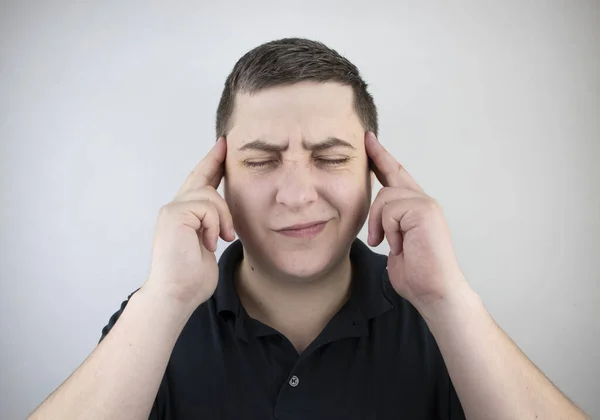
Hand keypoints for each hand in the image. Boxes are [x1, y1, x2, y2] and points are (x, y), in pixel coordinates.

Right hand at [142, 137, 235, 308]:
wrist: (176, 295)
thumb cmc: (191, 278)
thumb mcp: (209, 246)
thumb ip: (212, 227)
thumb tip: (225, 220)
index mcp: (184, 216)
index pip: (199, 184)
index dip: (210, 165)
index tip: (222, 149)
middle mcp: (175, 209)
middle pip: (199, 176)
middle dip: (214, 159)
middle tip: (226, 143)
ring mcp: (172, 210)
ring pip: (210, 194)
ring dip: (224, 218)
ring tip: (223, 238)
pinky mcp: (174, 214)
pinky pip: (208, 206)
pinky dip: (216, 225)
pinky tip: (210, 243)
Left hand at [365, 132, 469, 312]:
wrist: (434, 292)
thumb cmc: (417, 274)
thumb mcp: (395, 245)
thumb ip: (388, 227)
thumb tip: (375, 223)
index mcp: (416, 209)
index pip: (397, 177)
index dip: (382, 157)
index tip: (370, 140)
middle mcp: (423, 202)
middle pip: (391, 175)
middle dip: (378, 158)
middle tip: (367, 139)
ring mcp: (426, 204)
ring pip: (384, 197)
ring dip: (378, 224)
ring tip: (388, 243)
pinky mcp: (425, 210)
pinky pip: (389, 210)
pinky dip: (388, 230)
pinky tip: (399, 246)